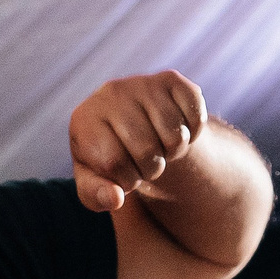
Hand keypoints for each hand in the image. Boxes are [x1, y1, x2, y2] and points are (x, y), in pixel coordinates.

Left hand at [70, 71, 209, 213]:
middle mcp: (110, 94)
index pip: (114, 162)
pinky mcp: (171, 79)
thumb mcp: (94, 183)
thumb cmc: (108, 159)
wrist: (129, 125)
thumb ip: (96, 196)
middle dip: (152, 169)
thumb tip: (115, 198)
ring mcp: (142, 83)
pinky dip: (193, 134)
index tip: (125, 175)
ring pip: (175, 136)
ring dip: (173, 153)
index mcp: (84, 120)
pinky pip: (196, 117)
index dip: (127, 180)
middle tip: (146, 163)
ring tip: (160, 147)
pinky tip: (177, 130)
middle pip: (147, 150)